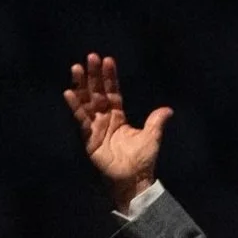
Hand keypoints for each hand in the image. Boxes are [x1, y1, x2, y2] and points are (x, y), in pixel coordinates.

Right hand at [62, 52, 172, 212]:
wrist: (133, 181)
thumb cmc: (142, 161)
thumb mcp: (152, 137)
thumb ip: (156, 122)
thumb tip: (168, 110)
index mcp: (118, 116)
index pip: (113, 91)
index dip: (110, 77)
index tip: (107, 60)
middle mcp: (105, 119)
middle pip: (97, 92)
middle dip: (93, 75)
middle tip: (90, 57)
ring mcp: (95, 127)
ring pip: (86, 102)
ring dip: (80, 85)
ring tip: (76, 68)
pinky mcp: (89, 138)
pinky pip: (81, 120)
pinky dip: (75, 107)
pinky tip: (69, 92)